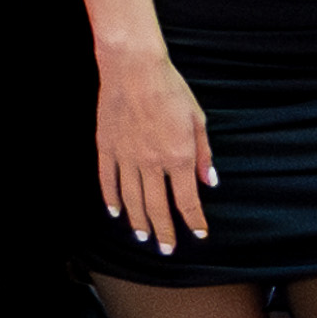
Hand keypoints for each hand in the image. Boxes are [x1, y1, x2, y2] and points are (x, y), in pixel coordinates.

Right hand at [95, 42, 214, 249]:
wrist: (134, 68)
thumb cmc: (170, 90)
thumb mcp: (198, 120)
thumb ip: (204, 154)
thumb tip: (209, 182)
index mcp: (179, 156)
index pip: (187, 200)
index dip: (193, 220)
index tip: (198, 234)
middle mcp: (151, 163)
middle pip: (157, 207)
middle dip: (164, 232)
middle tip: (166, 249)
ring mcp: (126, 157)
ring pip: (131, 199)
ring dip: (138, 221)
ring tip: (143, 236)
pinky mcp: (106, 148)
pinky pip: (108, 181)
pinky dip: (111, 199)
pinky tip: (115, 212)